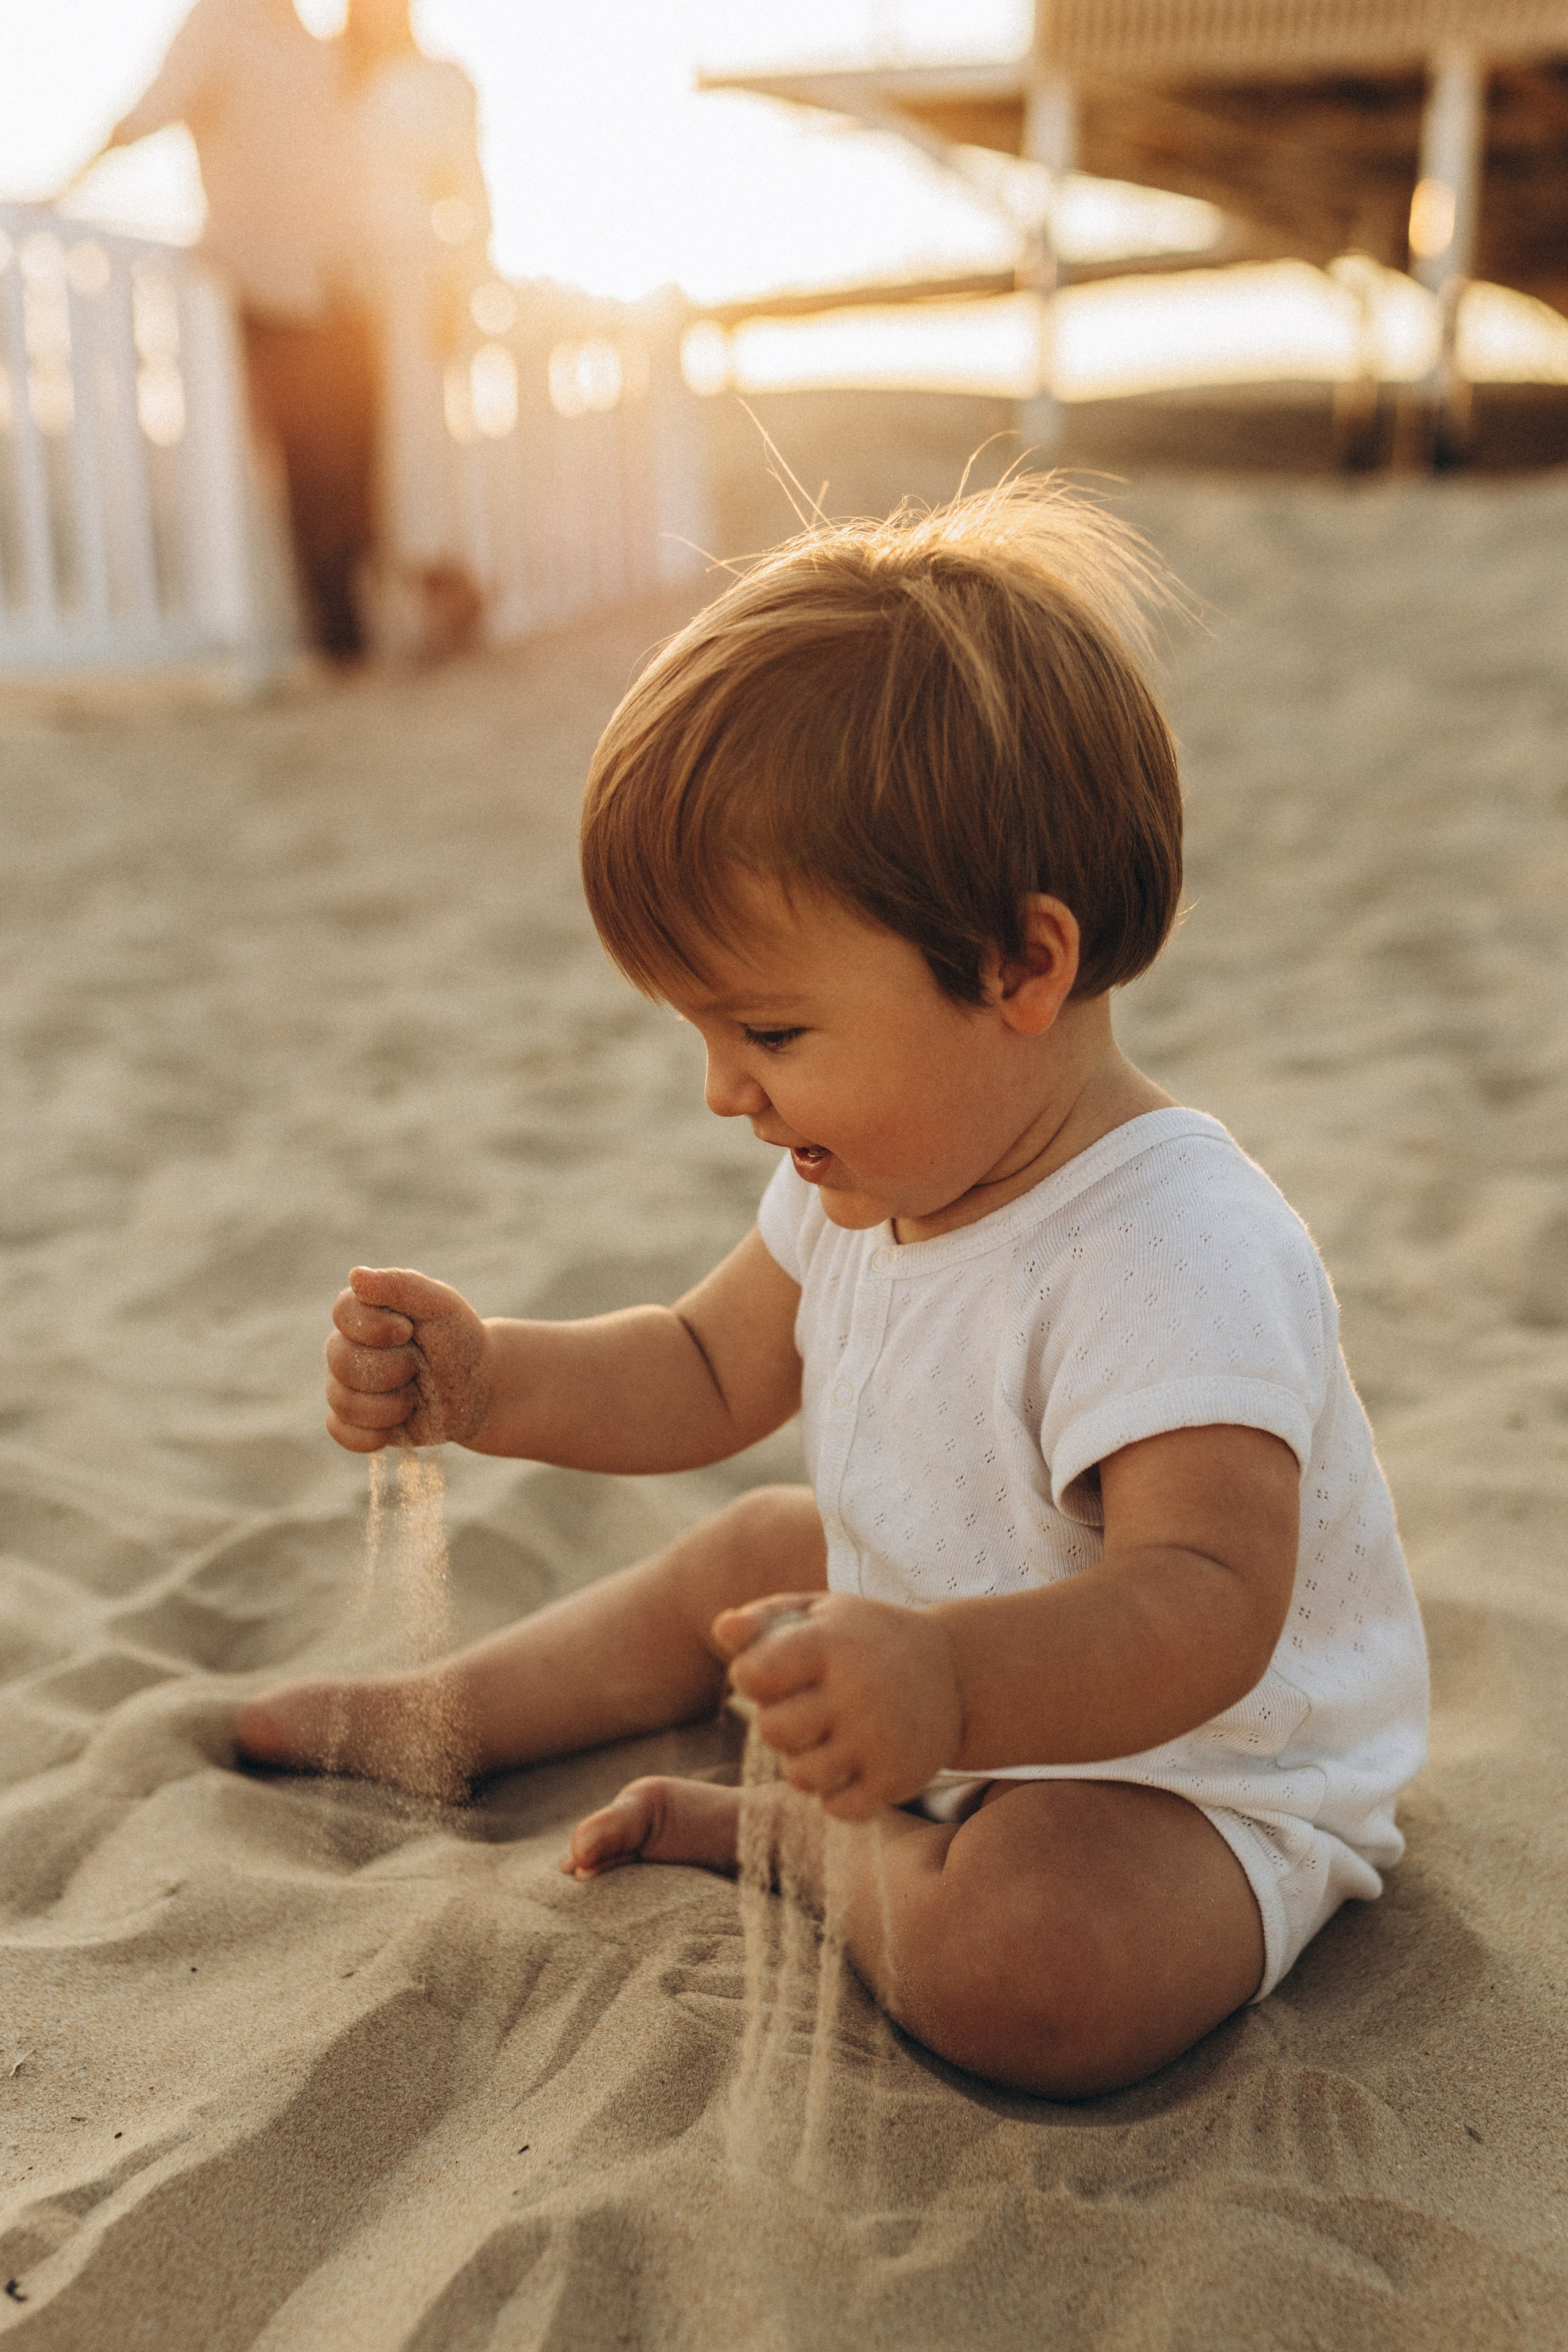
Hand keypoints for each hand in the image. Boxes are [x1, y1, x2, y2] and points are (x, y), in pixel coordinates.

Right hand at [324, 1267, 491, 1451]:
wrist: (480, 1391)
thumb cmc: (460, 1341)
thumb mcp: (442, 1306)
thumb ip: (402, 1286)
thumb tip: (355, 1275)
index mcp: (366, 1313)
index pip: (343, 1312)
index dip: (374, 1327)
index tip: (408, 1331)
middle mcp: (349, 1347)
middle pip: (340, 1360)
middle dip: (390, 1369)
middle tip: (418, 1368)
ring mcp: (349, 1386)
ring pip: (342, 1400)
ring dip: (389, 1405)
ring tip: (416, 1398)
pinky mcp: (356, 1422)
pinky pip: (339, 1430)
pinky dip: (369, 1433)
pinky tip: (396, 1427)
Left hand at [714, 1592, 964, 1820]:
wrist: (955, 1674)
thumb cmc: (867, 1639)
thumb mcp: (821, 1613)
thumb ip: (765, 1618)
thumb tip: (723, 1629)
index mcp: (833, 1643)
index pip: (753, 1674)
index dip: (751, 1676)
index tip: (773, 1672)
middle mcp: (858, 1692)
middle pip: (772, 1730)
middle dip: (777, 1721)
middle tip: (804, 1708)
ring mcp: (880, 1740)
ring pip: (800, 1776)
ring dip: (803, 1760)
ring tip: (825, 1736)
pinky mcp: (897, 1780)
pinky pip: (837, 1808)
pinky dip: (836, 1792)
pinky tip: (850, 1762)